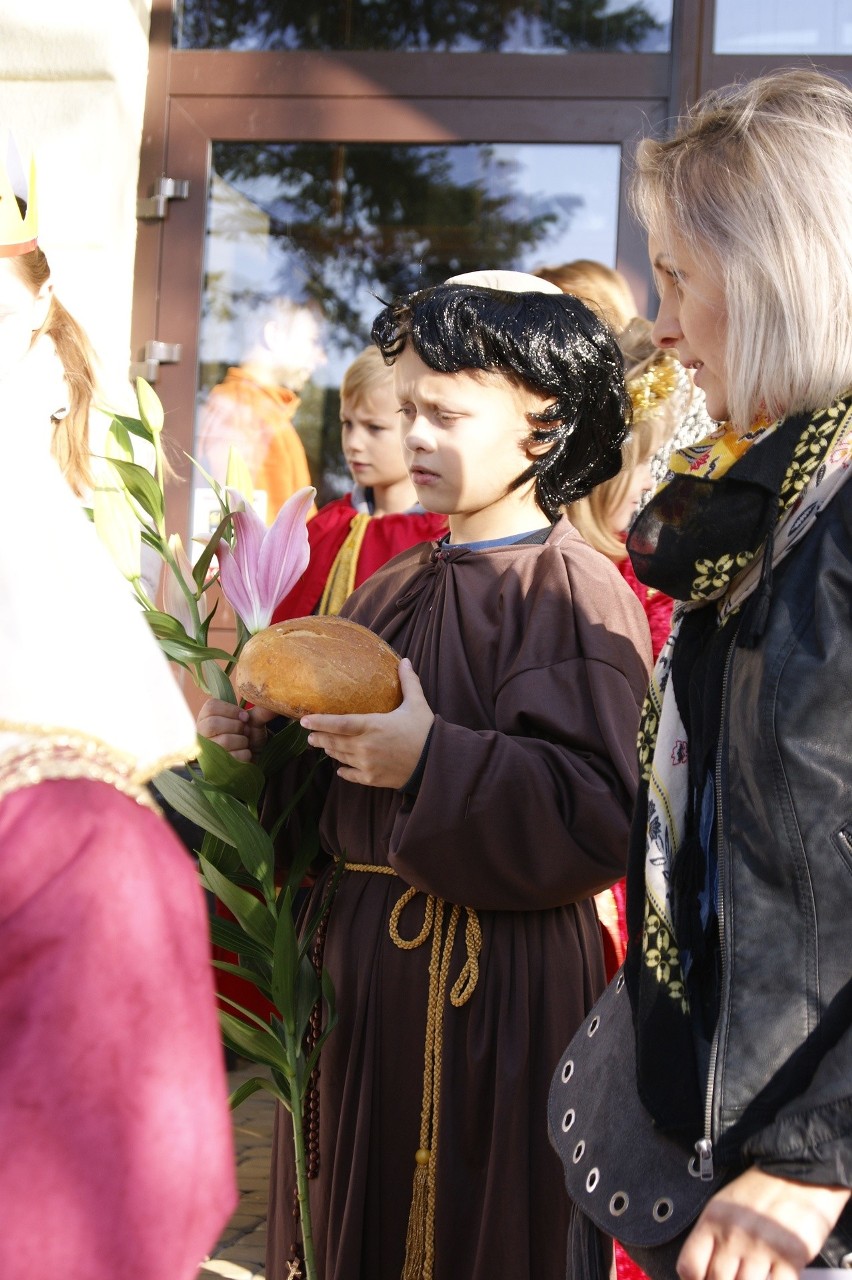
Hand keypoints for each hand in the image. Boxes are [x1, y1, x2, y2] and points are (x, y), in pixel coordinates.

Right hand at [196, 697, 277, 762]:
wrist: (253, 758)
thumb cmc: (248, 736)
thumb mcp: (253, 721)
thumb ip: (260, 712)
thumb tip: (273, 706)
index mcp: (206, 718)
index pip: (211, 707)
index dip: (231, 711)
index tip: (245, 718)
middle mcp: (201, 734)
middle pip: (213, 724)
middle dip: (237, 727)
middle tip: (245, 731)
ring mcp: (206, 752)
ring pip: (225, 741)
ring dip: (243, 741)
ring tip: (244, 743)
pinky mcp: (214, 767)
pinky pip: (233, 756)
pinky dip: (245, 754)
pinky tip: (244, 753)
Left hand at [300, 659, 433, 788]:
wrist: (435, 763)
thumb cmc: (425, 732)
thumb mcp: (417, 704)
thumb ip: (409, 682)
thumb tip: (405, 661)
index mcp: (373, 725)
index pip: (339, 723)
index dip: (320, 722)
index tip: (304, 720)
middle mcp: (366, 746)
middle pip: (333, 741)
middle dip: (319, 737)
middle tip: (309, 735)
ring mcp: (368, 764)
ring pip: (340, 757)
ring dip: (330, 750)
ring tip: (323, 745)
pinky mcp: (373, 779)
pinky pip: (351, 775)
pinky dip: (344, 771)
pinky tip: (341, 768)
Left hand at [677, 1167, 850, 1279]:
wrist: (797, 1171)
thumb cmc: (761, 1191)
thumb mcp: (724, 1206)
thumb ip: (711, 1238)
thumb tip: (701, 1272)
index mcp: (713, 1221)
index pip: (690, 1267)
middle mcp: (734, 1235)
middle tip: (735, 1276)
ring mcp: (761, 1247)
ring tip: (753, 1276)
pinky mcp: (790, 1257)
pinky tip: (771, 1278)